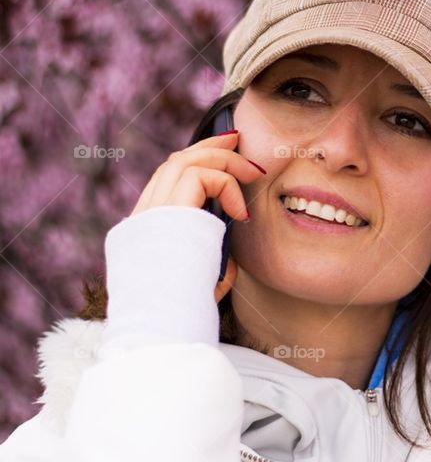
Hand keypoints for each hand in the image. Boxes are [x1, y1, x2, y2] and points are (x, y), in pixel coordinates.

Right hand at [131, 130, 263, 301]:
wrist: (165, 321)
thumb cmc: (184, 310)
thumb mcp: (201, 283)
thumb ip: (212, 264)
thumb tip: (231, 260)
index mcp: (149, 230)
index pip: (168, 182)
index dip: (197, 162)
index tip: (226, 155)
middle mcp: (145, 216)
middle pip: (174, 163)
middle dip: (210, 146)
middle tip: (238, 139)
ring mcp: (152, 211)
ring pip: (185, 161)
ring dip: (224, 159)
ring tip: (254, 170)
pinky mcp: (166, 210)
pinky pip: (201, 176)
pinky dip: (227, 185)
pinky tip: (240, 211)